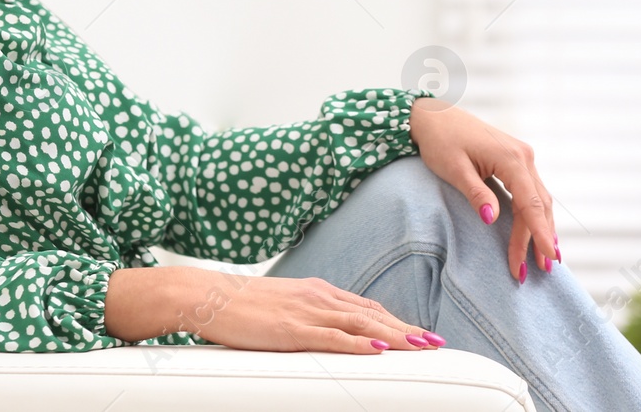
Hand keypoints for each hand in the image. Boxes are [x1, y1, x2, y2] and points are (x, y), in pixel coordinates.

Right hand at [184, 272, 442, 353]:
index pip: (367, 307)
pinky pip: (330, 337)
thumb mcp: (282, 307)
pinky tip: (375, 348)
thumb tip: (328, 331)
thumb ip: (308, 316)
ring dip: (394, 336)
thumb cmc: (239, 304)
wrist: (206, 294)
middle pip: (372, 315)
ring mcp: (305, 312)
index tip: (420, 333)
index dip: (397, 320)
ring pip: (360, 324)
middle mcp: (317, 298)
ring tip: (421, 346)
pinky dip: (357, 343)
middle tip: (435, 343)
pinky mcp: (290, 329)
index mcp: (316, 292)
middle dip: (407, 330)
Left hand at [408, 98, 558, 281]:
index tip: (547, 257)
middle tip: (539, 270)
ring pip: (539, 199)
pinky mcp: (516, 160)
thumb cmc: (441, 141)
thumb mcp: (453, 168)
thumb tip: (491, 219)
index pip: (530, 203)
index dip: (539, 232)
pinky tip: (537, 232)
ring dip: (541, 228)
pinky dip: (536, 214)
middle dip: (538, 238)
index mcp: (510, 158)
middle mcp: (523, 156)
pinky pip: (532, 191)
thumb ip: (475, 193)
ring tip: (544, 260)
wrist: (435, 116)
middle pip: (538, 204)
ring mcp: (522, 157)